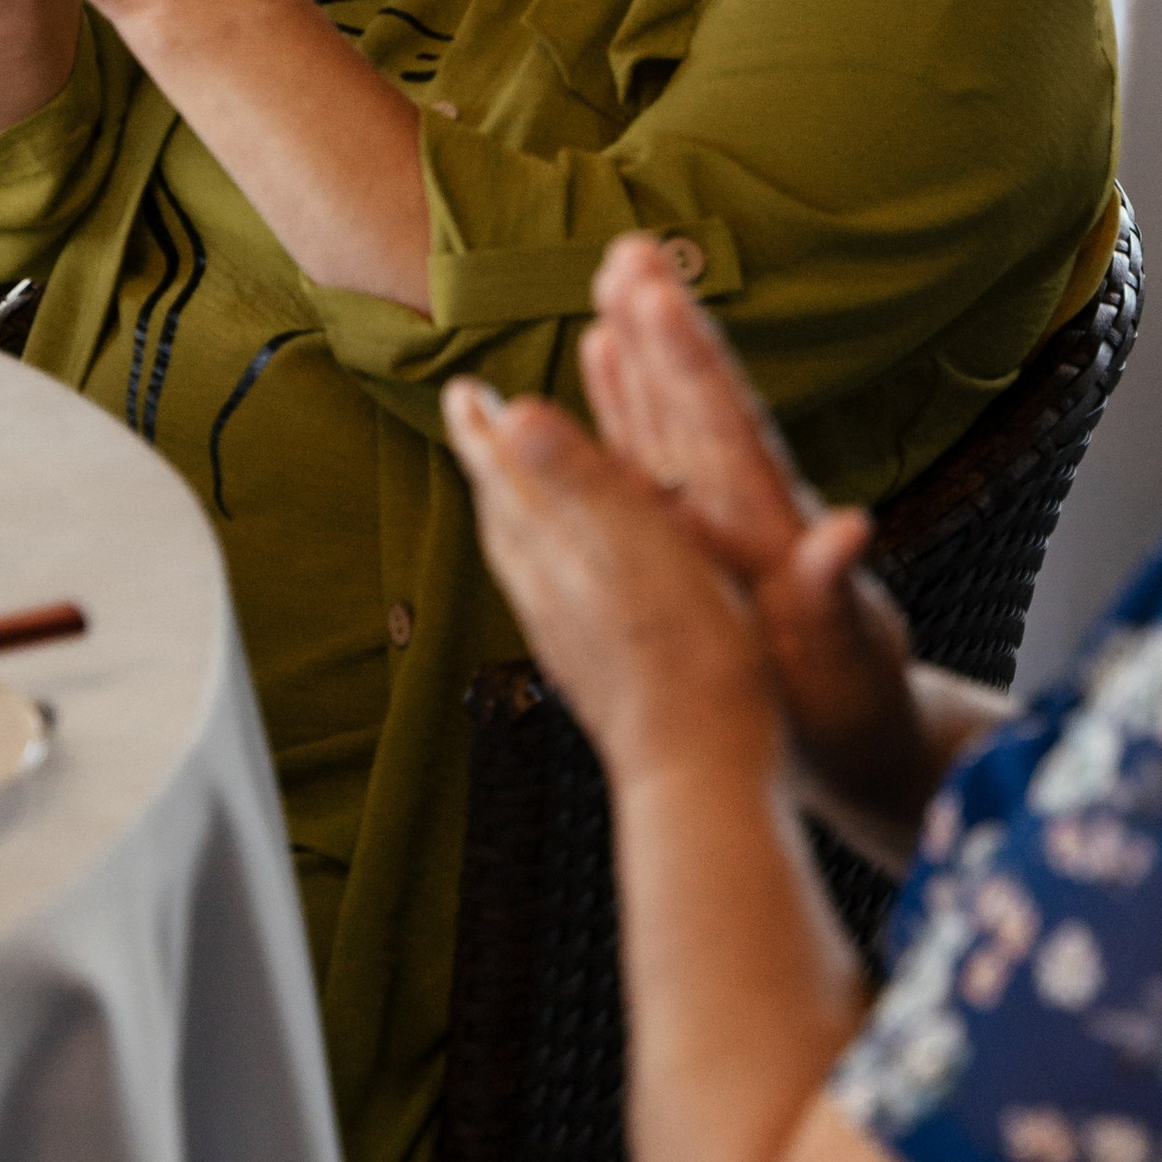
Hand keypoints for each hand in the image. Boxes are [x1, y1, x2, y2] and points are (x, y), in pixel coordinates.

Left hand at [443, 376, 779, 792]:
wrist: (699, 771)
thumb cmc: (687, 658)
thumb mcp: (641, 550)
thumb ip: (575, 480)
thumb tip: (512, 416)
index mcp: (564, 555)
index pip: (507, 479)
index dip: (486, 433)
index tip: (462, 391)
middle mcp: (551, 596)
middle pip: (505, 519)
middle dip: (489, 468)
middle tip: (472, 427)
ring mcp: (568, 642)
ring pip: (523, 566)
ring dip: (508, 518)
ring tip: (503, 496)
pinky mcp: (593, 677)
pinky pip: (550, 606)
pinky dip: (542, 573)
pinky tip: (558, 586)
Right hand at [577, 235, 942, 849]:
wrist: (869, 742)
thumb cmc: (855, 709)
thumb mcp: (844, 657)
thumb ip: (835, 594)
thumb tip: (848, 531)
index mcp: (771, 531)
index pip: (727, 429)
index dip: (690, 362)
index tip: (656, 292)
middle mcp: (749, 511)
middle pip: (701, 404)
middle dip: (665, 328)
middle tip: (629, 248)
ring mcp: (729, 519)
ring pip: (675, 419)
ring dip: (645, 350)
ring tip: (613, 276)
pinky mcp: (709, 538)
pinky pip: (657, 459)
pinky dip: (628, 407)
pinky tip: (601, 359)